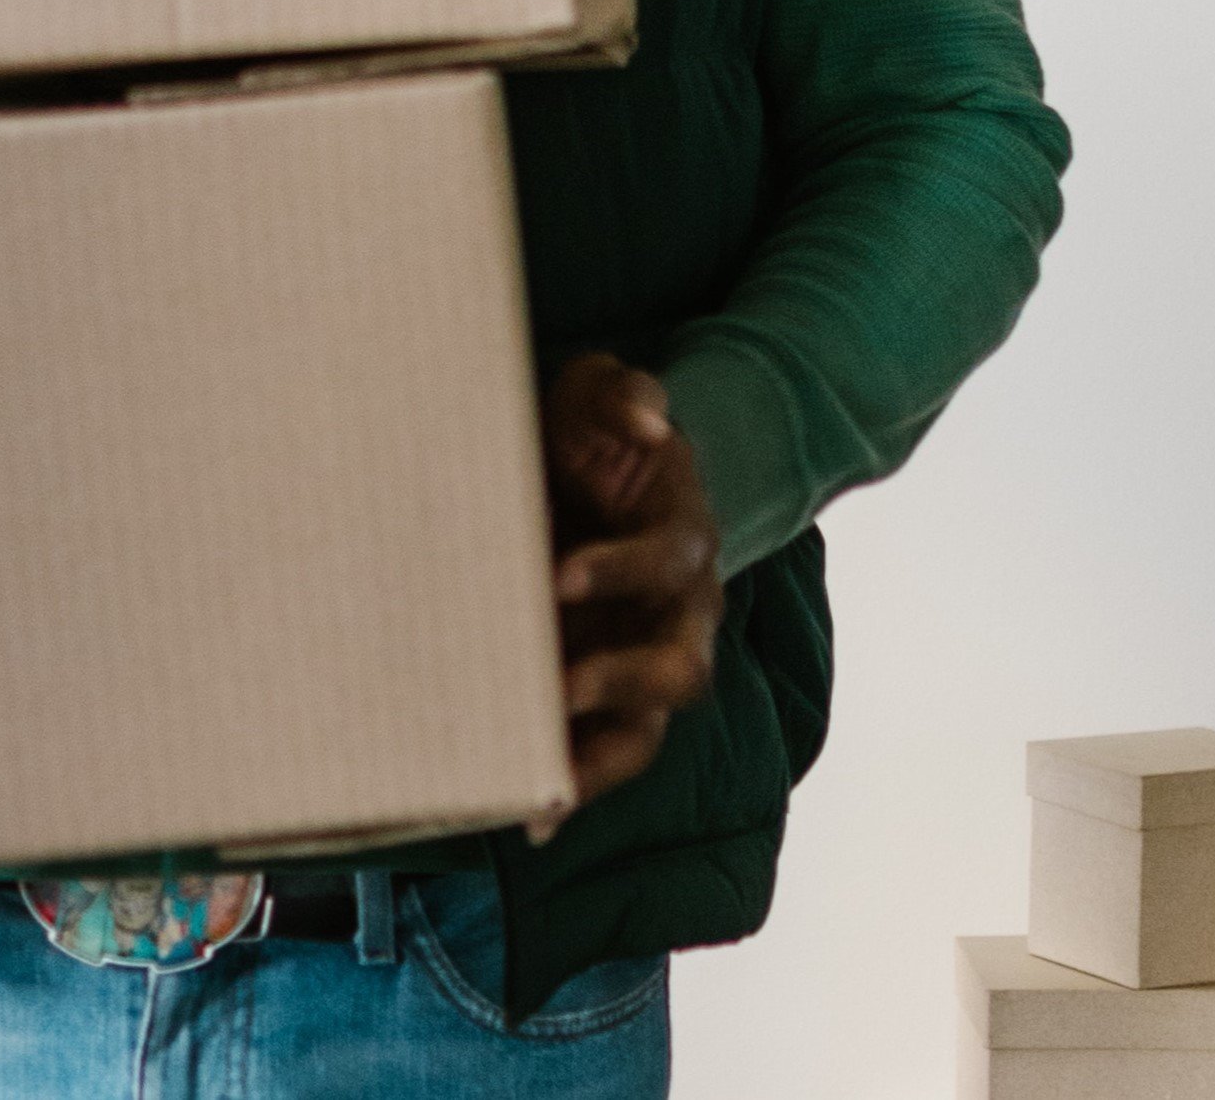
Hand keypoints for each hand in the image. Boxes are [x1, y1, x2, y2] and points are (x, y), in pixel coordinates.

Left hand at [539, 354, 723, 827]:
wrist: (602, 474)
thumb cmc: (599, 437)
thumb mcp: (606, 394)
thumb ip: (627, 396)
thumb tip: (649, 423)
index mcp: (684, 537)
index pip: (669, 560)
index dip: (621, 569)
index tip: (558, 576)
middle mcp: (681, 614)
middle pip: (680, 666)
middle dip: (620, 678)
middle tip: (556, 685)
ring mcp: (648, 665)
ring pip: (648, 730)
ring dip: (598, 756)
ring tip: (543, 777)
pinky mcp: (612, 701)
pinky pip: (607, 757)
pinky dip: (574, 789)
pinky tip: (531, 818)